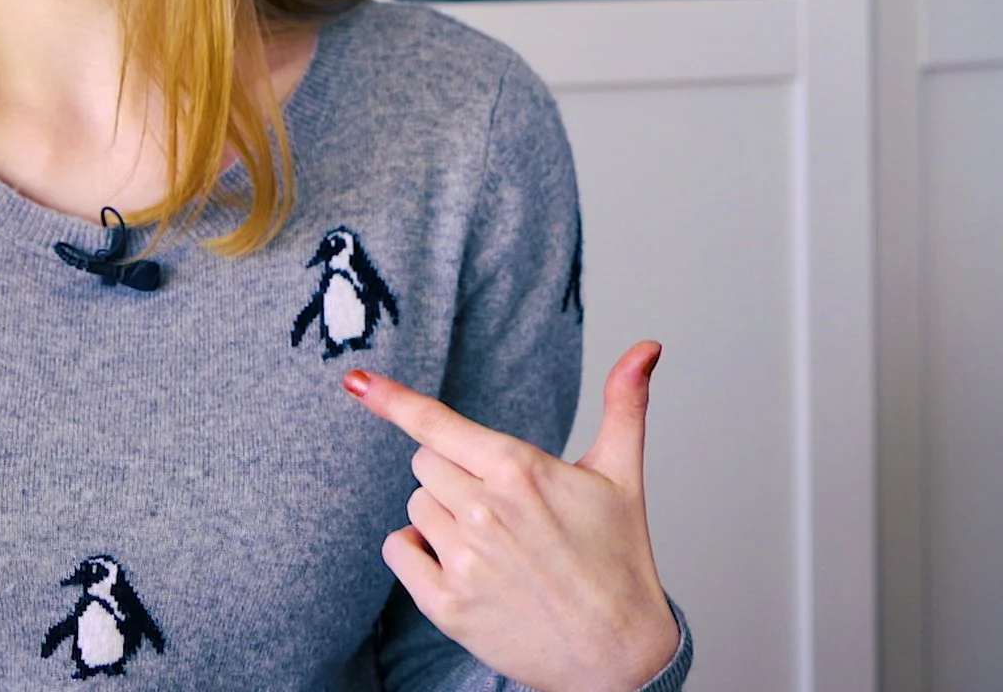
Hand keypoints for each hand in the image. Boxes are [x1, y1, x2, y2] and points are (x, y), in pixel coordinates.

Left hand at [345, 341, 678, 691]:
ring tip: (495, 542)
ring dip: (441, 515)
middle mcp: (483, 512)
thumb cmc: (621, 561)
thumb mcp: (623, 476)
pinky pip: (399, 550)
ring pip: (415, 506)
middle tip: (504, 507)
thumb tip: (646, 346)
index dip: (392, 399)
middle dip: (456, 474)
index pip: (437, 424)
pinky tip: (463, 565)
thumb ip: (624, 404)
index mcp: (519, 471)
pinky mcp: (446, 604)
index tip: (356, 381)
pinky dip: (418, 552)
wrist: (621, 656)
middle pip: (425, 463)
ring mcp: (462, 560)